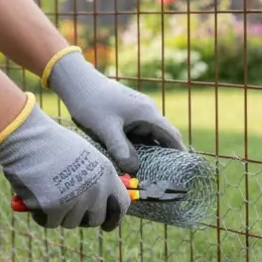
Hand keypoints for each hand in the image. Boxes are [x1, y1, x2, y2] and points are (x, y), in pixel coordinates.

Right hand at [0, 96, 130, 230]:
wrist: (27, 138)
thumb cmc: (52, 144)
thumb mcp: (85, 157)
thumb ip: (96, 179)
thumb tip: (98, 202)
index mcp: (106, 174)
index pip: (121, 205)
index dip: (114, 218)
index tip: (106, 225)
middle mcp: (95, 189)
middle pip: (95, 220)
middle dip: (82, 219)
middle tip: (67, 209)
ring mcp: (76, 200)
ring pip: (70, 223)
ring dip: (59, 214)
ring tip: (48, 192)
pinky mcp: (54, 208)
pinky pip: (50, 223)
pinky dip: (41, 215)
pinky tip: (35, 196)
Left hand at [44, 48, 184, 172]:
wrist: (77, 83)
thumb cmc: (92, 103)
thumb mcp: (106, 129)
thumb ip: (121, 149)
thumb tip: (134, 169)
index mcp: (148, 114)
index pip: (171, 136)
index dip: (179, 153)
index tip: (184, 171)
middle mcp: (147, 112)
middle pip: (162, 138)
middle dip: (164, 157)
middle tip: (164, 179)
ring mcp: (137, 113)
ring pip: (149, 137)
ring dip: (149, 153)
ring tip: (148, 174)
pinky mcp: (127, 115)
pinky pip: (138, 134)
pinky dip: (139, 147)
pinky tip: (132, 160)